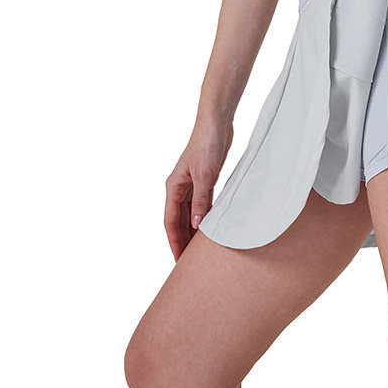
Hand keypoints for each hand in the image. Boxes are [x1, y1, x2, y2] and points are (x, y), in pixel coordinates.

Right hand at [164, 117, 232, 262]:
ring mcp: (192, 184)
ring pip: (191, 214)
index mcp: (173, 187)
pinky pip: (202, 205)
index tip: (178, 260)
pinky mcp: (205, 180)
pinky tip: (210, 229)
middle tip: (188, 263)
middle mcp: (180, 188)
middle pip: (179, 220)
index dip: (174, 241)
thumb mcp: (204, 176)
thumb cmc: (206, 145)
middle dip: (182, 241)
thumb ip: (201, 202)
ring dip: (194, 231)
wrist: (217, 124)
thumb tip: (197, 226)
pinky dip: (204, 217)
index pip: (170, 221)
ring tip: (199, 251)